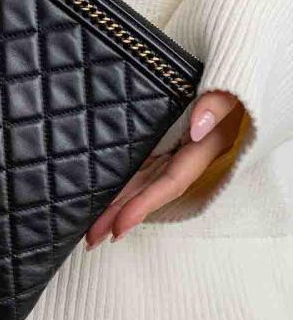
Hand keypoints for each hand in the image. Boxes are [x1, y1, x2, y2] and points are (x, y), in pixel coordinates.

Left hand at [84, 90, 242, 247]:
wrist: (230, 81)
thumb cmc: (230, 85)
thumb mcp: (230, 92)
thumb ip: (216, 105)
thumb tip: (197, 125)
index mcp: (203, 147)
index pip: (169, 182)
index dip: (144, 205)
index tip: (118, 225)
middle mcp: (185, 155)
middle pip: (149, 191)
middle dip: (120, 216)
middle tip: (90, 238)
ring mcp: (171, 150)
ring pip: (140, 182)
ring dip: (115, 205)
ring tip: (89, 229)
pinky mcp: (160, 143)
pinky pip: (139, 167)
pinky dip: (120, 184)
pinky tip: (100, 196)